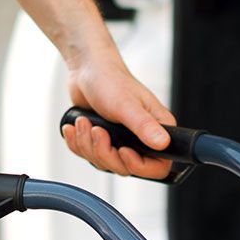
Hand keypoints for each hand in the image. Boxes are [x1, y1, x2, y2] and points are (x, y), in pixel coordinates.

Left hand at [62, 49, 176, 179]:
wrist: (86, 71)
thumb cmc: (110, 80)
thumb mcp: (126, 104)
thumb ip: (144, 126)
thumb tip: (163, 143)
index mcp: (157, 129)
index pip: (159, 166)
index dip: (139, 165)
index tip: (122, 150)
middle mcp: (142, 138)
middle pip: (126, 168)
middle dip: (104, 152)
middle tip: (98, 131)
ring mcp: (122, 141)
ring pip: (105, 163)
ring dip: (88, 145)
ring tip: (85, 122)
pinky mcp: (105, 141)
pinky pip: (90, 157)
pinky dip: (78, 143)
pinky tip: (76, 126)